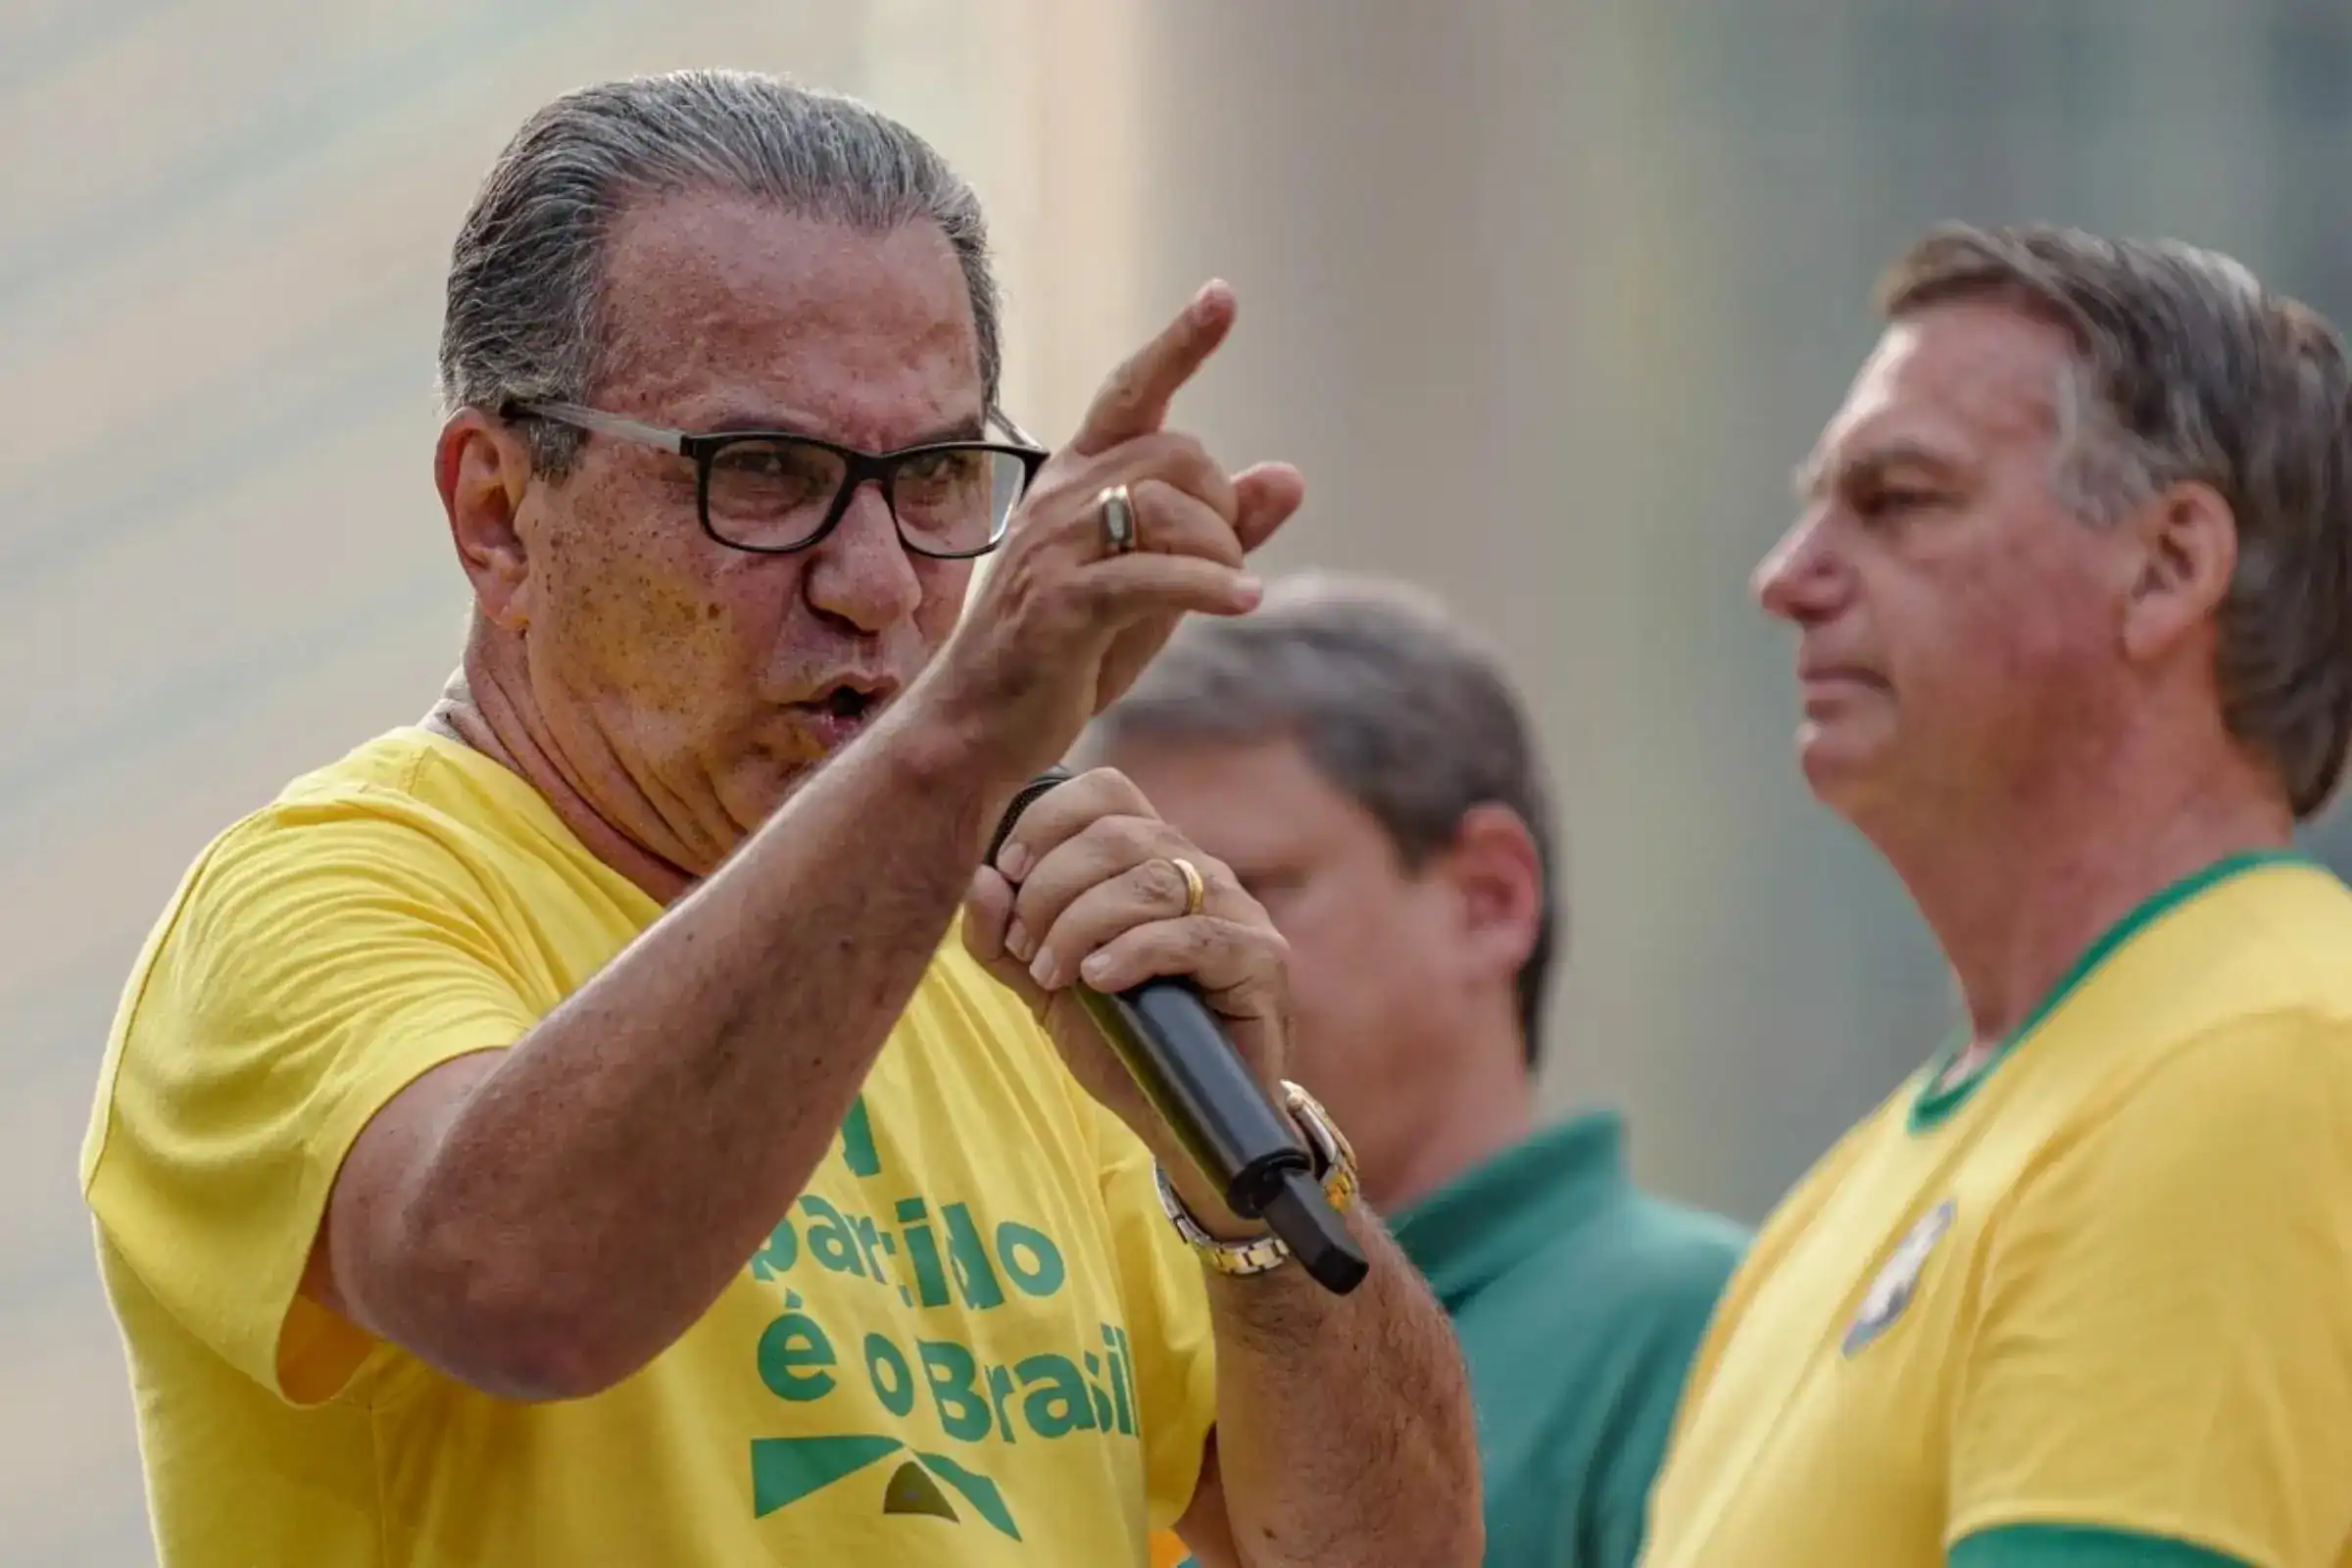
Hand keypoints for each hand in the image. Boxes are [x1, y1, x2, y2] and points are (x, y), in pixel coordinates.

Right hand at [913, 281, 1306, 791]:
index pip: (1130, 393)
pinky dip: (1212, 586)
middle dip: (1224, 505)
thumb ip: (1221, 529)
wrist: (982, 724)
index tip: (1222, 295)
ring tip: (1224, 595)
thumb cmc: (1071, 651)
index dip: (1179, 344)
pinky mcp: (1062, 606)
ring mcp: (1056, 549)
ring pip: (1172, 509)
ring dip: (1220, 553)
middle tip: (1223, 563)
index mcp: (1076, 480)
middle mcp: (1061, 498)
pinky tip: (1244, 602)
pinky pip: (1156, 575)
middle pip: (1178, 454)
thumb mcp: (1158, 582)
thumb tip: (1291, 475)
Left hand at [961, 768, 1290, 1236]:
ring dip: (1081, 925)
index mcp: (1150, 857)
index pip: (1105, 790)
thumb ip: (1003, 937)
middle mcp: (1198, 869)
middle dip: (1052, 886)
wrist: (1186, 1121)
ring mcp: (1236, 910)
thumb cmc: (1123, 1042)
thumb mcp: (1043, 987)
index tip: (1006, 871)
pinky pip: (1193, 935)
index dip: (1047, 819)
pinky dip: (1133, 952)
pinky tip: (1099, 981)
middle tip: (1026, 946)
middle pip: (1118, 834)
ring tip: (1054, 974)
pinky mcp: (1261, 959)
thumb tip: (980, 876)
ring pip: (1151, 881)